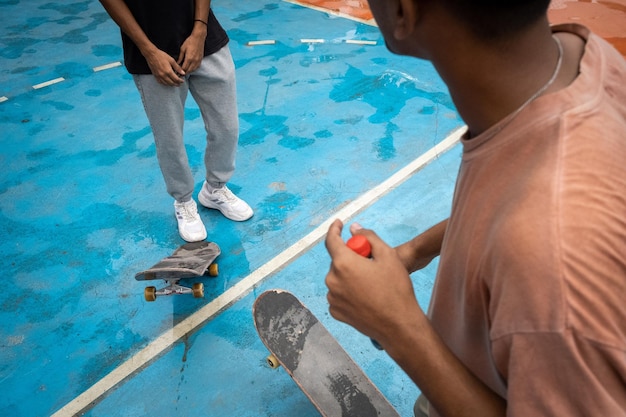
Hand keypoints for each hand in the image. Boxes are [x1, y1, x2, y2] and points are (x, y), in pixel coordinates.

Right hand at [144, 48, 184, 85]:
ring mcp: (159, 76)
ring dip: (171, 84)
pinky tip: (167, 83)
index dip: (180, 81)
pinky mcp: (155, 76)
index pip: (176, 79)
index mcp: (168, 71)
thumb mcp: (171, 60)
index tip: (182, 81)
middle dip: (176, 84)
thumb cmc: (161, 56)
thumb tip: (183, 73)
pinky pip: (161, 82)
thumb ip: (177, 67)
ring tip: (174, 84)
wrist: (151, 54)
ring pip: (166, 84)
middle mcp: (163, 75)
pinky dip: (165, 84)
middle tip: (179, 83)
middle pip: (172, 83)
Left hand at [178, 32, 204, 73]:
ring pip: (193, 70)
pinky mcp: (200, 60)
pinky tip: (190, 69)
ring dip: (188, 72)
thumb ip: (180, 57)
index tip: (176, 73)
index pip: (184, 68)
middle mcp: (194, 61)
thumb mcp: (182, 49)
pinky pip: (197, 67)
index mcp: (189, 58)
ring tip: (184, 73)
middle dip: (184, 73)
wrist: (198, 38)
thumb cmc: (190, 42)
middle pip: (188, 71)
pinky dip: (193, 69)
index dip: (180, 71)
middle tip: (179, 75)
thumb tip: (177, 63)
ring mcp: (198, 61)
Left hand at [325, 219, 422, 348]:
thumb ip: (368, 237)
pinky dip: (348, 291)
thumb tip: (354, 229)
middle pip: (338, 260)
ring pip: (338, 277)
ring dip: (350, 275)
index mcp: (343, 263)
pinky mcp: (335, 311)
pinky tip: (366, 297)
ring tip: (371, 284)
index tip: (339, 223)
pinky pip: (339, 294)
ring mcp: (332, 297)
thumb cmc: (396, 289)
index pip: (331, 240)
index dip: (335, 229)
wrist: (398, 325)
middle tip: (370, 262)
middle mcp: (332, 280)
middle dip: (351, 257)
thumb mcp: (388, 256)